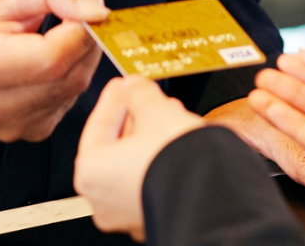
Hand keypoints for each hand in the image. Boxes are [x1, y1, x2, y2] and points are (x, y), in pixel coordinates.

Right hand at [0, 0, 109, 141]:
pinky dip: (69, 80)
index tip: (86, 8)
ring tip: (61, 35)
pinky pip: (65, 105)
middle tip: (80, 16)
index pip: (52, 57)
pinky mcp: (22, 133)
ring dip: (80, 61)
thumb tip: (96, 11)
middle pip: (67, 78)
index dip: (81, 30)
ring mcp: (6, 127)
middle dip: (86, 43)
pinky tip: (52, 62)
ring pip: (72, 92)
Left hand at [75, 77, 206, 240]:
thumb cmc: (177, 164)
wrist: (213, 199)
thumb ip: (141, 94)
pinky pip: (151, 181)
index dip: (113, 99)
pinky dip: (159, 160)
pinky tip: (175, 141)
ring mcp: (130, 215)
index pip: (98, 125)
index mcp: (91, 174)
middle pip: (116, 147)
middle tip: (145, 96)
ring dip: (150, 137)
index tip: (123, 85)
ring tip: (169, 114)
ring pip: (134, 165)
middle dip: (135, 118)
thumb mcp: (157, 113)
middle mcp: (105, 201)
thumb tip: (134, 86)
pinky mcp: (156, 219)